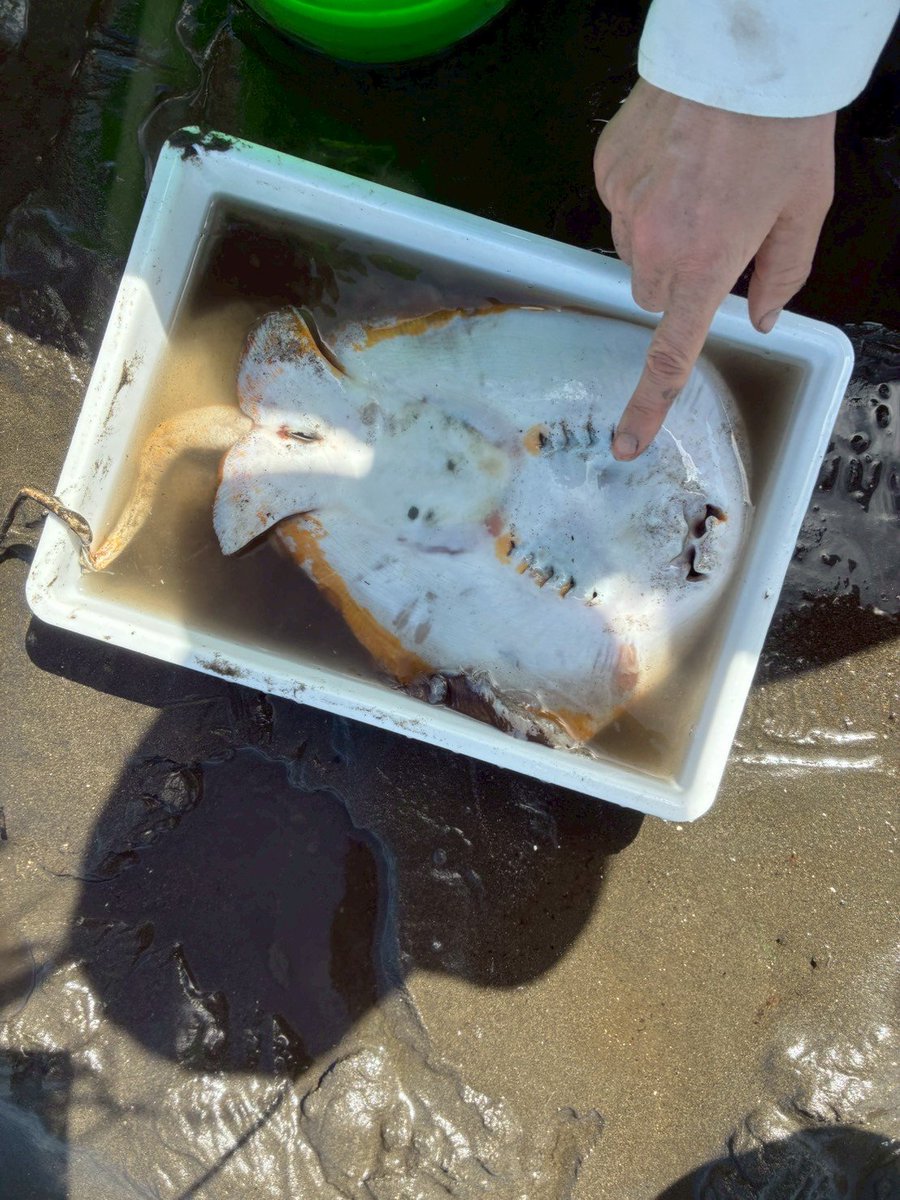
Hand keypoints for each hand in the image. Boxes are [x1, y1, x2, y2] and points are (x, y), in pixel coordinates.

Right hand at [593, 79, 834, 459]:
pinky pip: (619, 206)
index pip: (670, 354)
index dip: (649, 405)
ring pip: (634, 252)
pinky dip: (644, 195)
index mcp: (707, 264)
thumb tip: (761, 318)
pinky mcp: (607, 172)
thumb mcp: (805, 207)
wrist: (743, 49)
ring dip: (660, 237)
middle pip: (653, 295)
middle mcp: (654, 246)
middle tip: (714, 233)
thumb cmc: (785, 129)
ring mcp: (623, 207)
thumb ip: (784, 274)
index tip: (626, 442)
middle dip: (680, 279)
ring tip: (697, 183)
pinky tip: (675, 159)